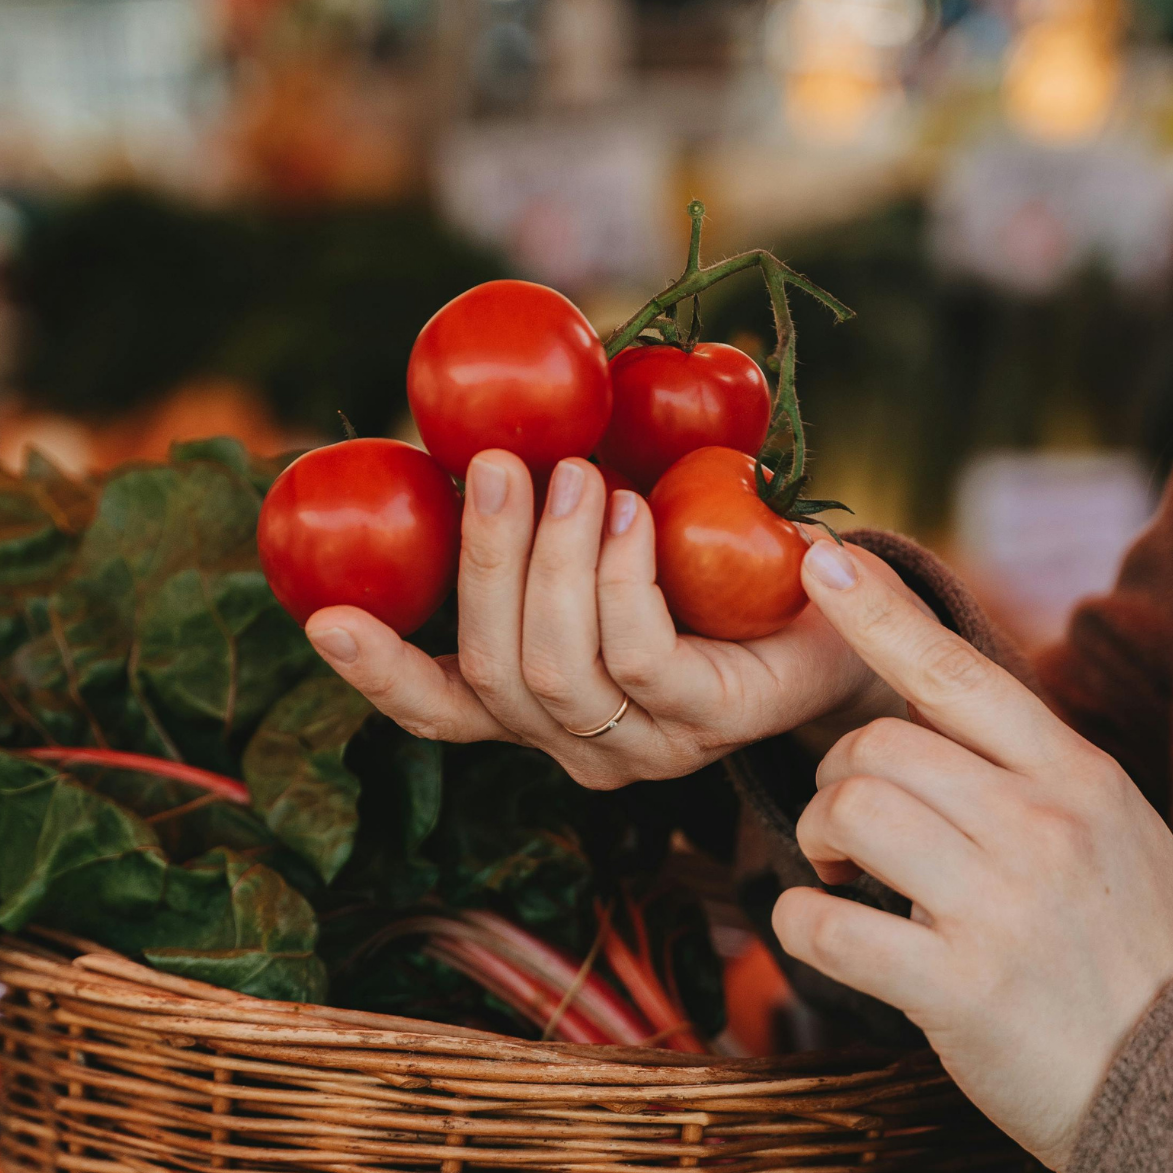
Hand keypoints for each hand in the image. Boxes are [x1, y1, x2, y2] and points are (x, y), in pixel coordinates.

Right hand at [303, 449, 907, 789]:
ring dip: (551, 562)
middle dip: (483, 563)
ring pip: (557, 671)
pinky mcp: (711, 721)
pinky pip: (638, 655)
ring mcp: (646, 745)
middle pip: (494, 675)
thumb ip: (543, 511)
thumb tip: (470, 428)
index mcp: (540, 708)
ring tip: (573, 475)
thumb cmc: (715, 561)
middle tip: (499, 466)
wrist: (848, 609)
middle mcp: (581, 744)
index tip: (324, 618)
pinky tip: (633, 512)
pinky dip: (621, 576)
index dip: (379, 673)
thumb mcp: (612, 532)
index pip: (441, 711)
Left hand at [772, 560, 1172, 1172]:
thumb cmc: (1123, 952)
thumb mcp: (1113, 832)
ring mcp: (1001, 905)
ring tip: (837, 871)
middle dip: (835, 775)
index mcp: (1078, 778)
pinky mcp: (958, 987)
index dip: (882, 612)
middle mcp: (1041, 826)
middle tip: (843, 825)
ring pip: (852, 811)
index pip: (961, 672)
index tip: (825, 560)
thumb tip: (938, 697)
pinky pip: (828, 925)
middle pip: (880, 744)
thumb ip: (1035, 768)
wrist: (1172, 1083)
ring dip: (818, 837)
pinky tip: (819, 928)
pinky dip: (800, 921)